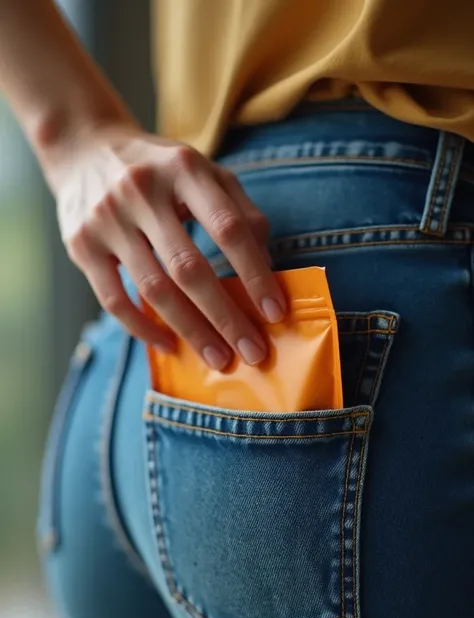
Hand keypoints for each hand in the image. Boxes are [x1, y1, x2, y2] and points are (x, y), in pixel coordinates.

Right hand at [53, 121, 286, 368]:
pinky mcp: (81, 245)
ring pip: (155, 290)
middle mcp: (141, 191)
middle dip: (226, 318)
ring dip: (192, 331)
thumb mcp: (204, 172)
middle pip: (190, 269)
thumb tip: (267, 269)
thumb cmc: (160, 169)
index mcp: (184, 168)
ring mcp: (106, 219)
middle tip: (252, 352)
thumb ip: (240, 212)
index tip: (276, 313)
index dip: (255, 274)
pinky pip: (114, 300)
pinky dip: (143, 329)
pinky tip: (170, 345)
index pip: (228, 229)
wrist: (85, 150)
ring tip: (218, 358)